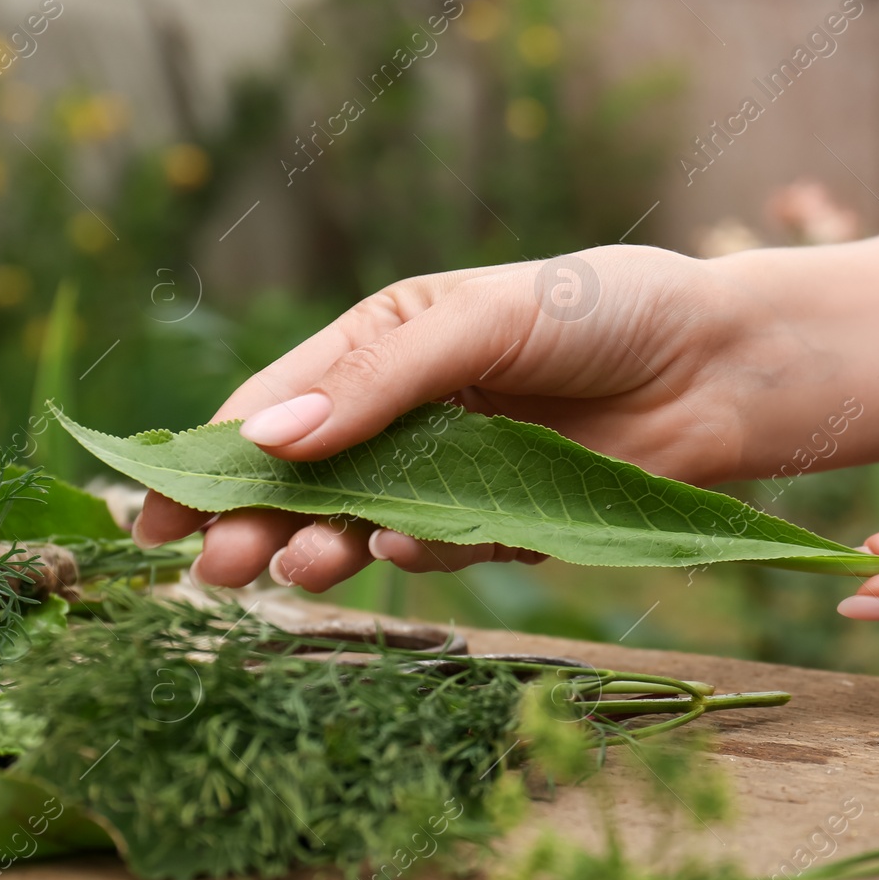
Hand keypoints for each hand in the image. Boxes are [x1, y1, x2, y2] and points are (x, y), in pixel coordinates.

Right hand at [137, 245, 764, 591]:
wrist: (718, 366)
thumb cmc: (605, 311)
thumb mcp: (484, 318)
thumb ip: (381, 380)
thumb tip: (267, 436)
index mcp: (389, 344)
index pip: (280, 402)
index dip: (216, 455)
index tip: (160, 510)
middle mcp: (413, 413)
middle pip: (309, 479)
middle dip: (255, 521)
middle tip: (215, 567)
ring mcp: (458, 474)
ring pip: (366, 526)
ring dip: (322, 550)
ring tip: (296, 568)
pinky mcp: (508, 526)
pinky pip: (445, 551)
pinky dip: (419, 556)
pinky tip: (404, 551)